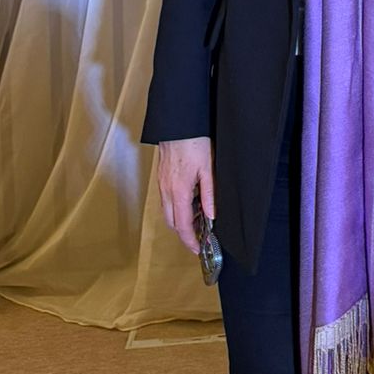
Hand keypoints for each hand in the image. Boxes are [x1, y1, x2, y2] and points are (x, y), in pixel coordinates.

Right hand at [157, 136, 214, 254]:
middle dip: (184, 233)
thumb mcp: (208, 169)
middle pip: (171, 222)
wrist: (178, 125)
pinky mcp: (162, 177)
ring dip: (180, 220)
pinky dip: (177, 207)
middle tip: (200, 236)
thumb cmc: (193, 143)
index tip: (197, 249)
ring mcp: (162, 184)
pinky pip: (166, 200)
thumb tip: (211, 215)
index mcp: (178, 191)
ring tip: (198, 219)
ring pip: (167, 212)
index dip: (190, 241)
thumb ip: (209, 194)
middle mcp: (166, 190)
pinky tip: (190, 202)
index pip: (182, 225)